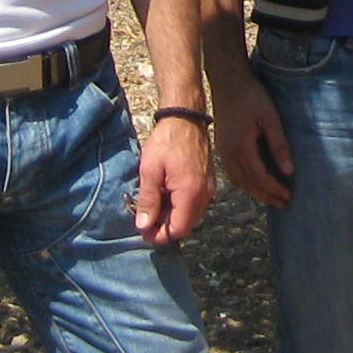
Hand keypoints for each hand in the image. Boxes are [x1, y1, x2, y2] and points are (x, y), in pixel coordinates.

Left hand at [132, 113, 214, 246]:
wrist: (185, 117)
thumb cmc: (166, 141)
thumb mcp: (150, 170)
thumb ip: (148, 200)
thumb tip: (143, 226)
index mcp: (190, 192)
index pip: (178, 229)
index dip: (159, 235)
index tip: (143, 231)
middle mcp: (204, 194)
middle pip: (186, 225)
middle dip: (165, 228)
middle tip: (145, 220)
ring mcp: (209, 188)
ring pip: (191, 216)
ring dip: (173, 217)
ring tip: (153, 207)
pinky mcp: (208, 182)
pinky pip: (195, 204)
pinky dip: (181, 207)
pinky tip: (166, 197)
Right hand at [213, 67, 295, 208]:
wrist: (228, 82)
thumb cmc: (252, 96)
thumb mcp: (270, 117)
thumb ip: (279, 144)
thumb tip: (289, 171)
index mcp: (241, 147)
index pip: (259, 177)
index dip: (274, 189)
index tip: (288, 195)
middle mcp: (229, 154)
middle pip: (247, 184)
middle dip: (266, 196)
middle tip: (282, 203)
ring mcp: (222, 151)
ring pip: (238, 181)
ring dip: (255, 192)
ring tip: (271, 197)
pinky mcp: (221, 147)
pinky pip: (232, 172)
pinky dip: (245, 182)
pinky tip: (255, 183)